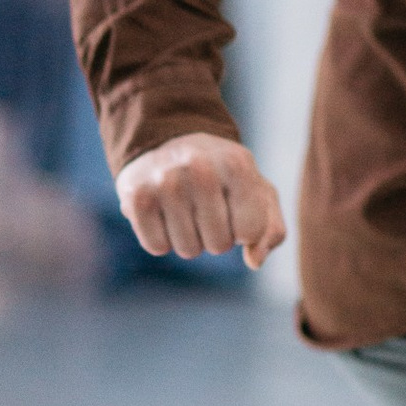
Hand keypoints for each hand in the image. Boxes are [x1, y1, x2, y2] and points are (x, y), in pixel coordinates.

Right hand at [117, 132, 286, 268]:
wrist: (168, 144)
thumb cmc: (223, 176)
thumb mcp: (257, 192)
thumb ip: (270, 229)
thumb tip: (254, 261)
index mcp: (236, 164)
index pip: (250, 232)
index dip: (244, 230)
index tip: (236, 209)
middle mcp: (200, 168)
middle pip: (219, 244)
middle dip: (217, 236)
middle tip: (208, 209)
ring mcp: (165, 181)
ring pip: (188, 250)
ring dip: (190, 239)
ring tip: (186, 208)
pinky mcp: (135, 197)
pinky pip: (157, 247)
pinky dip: (162, 239)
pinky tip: (164, 213)